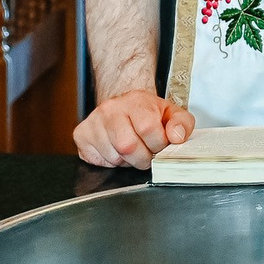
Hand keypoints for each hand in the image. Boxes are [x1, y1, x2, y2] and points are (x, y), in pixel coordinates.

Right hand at [74, 90, 195, 168]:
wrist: (124, 106)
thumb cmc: (147, 113)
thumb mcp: (171, 113)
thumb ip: (182, 124)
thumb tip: (176, 137)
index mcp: (135, 101)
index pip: (148, 128)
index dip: (158, 143)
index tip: (160, 144)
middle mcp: (110, 109)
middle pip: (128, 146)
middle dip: (143, 157)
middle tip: (146, 152)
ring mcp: (93, 122)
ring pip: (114, 156)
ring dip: (127, 161)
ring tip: (131, 148)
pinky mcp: (81, 135)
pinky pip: (99, 161)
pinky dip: (111, 162)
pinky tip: (116, 150)